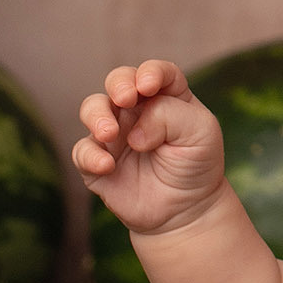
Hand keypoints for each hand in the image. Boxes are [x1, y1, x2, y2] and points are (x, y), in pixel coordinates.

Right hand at [72, 59, 225, 236]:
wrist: (186, 211)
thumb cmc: (196, 165)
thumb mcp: (200, 133)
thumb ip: (170, 116)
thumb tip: (134, 131)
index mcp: (166, 96)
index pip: (155, 72)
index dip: (150, 72)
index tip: (149, 86)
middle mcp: (137, 110)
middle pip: (118, 81)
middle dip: (118, 83)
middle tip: (125, 98)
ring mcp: (115, 134)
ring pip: (92, 109)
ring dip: (97, 116)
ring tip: (109, 133)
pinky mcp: (98, 162)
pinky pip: (82, 151)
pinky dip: (90, 155)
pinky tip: (107, 165)